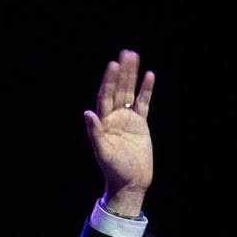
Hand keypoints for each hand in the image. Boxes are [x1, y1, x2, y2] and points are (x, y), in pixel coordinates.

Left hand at [84, 49, 153, 214]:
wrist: (131, 182)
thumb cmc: (115, 170)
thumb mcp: (103, 152)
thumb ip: (95, 133)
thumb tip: (87, 113)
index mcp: (103, 124)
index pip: (106, 97)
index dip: (109, 81)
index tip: (112, 65)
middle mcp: (114, 118)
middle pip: (118, 90)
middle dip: (122, 73)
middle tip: (125, 53)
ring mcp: (127, 120)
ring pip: (130, 93)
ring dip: (132, 76)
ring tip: (135, 57)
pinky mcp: (140, 124)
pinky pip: (144, 103)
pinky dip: (146, 90)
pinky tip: (149, 76)